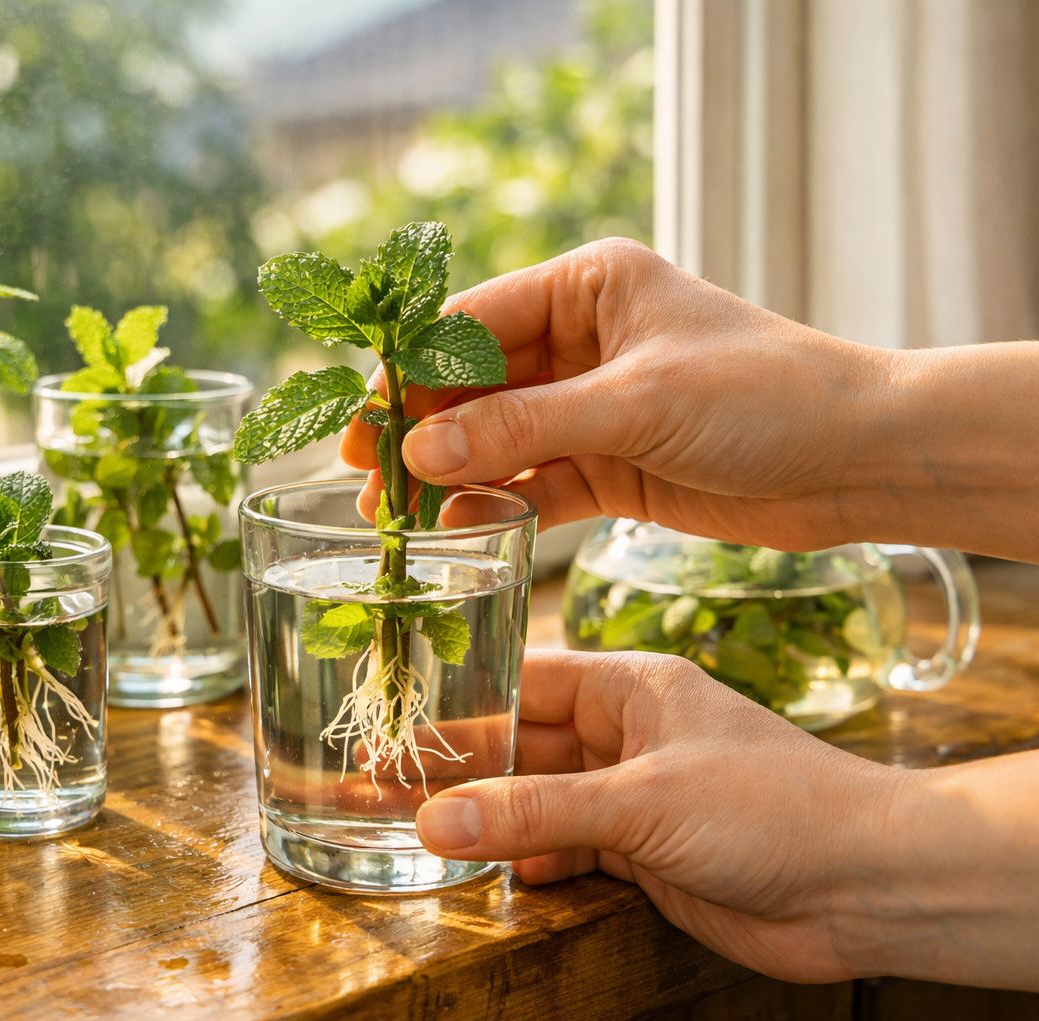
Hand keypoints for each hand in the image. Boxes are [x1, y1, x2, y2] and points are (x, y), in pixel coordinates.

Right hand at [341, 238, 901, 551]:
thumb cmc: (764, 397)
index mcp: (589, 287)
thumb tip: (420, 451)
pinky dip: (497, 505)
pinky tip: (459, 530)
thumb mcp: (634, 403)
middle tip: (364, 475)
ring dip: (450, 474)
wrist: (860, 460)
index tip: (362, 419)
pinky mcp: (610, 463)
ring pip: (497, 438)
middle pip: (473, 384)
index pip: (471, 322)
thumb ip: (523, 428)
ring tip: (396, 516)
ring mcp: (593, 404)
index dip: (410, 371)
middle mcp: (582, 339)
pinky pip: (534, 482)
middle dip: (420, 428)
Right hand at [414, 649, 904, 983]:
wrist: (870, 887)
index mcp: (632, 688)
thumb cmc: (776, 807)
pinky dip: (532, 862)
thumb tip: (435, 820)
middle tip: (385, 784)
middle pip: (523, 747)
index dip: (462, 698)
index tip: (397, 718)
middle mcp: (629, 737)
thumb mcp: (643, 800)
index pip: (526, 679)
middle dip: (460, 769)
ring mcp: (637, 797)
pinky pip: (568, 851)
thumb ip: (536, 812)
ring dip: (489, 820)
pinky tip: (495, 874)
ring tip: (413, 829)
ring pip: (540, 803)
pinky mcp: (647, 855)